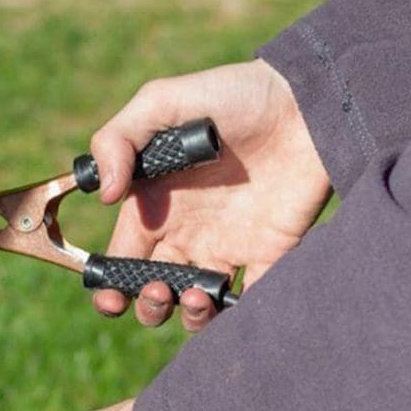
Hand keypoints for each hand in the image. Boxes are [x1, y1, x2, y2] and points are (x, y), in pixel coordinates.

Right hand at [88, 60, 331, 330]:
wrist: (306, 100)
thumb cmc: (231, 94)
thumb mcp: (162, 101)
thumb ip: (118, 139)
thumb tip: (104, 196)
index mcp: (154, 204)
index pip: (121, 258)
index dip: (109, 286)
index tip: (112, 297)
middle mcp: (187, 232)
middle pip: (153, 291)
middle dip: (148, 306)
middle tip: (160, 290)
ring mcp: (229, 245)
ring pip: (196, 305)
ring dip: (187, 316)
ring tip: (196, 295)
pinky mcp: (270, 253)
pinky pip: (250, 300)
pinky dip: (237, 317)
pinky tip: (230, 302)